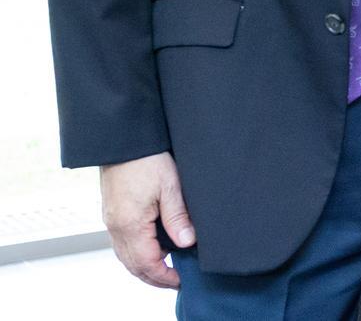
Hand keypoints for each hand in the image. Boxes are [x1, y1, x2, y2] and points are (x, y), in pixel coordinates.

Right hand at [101, 151, 195, 288]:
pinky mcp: (112, 212)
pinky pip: (122, 243)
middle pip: (133, 265)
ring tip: (165, 269)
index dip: (163, 276)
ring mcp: (111, 220)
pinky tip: (151, 248)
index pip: (146, 263)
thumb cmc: (147, 158)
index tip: (180, 281)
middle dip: (153, 277)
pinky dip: (136, 252)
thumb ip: (177, 216)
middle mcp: (116, 227)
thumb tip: (186, 242)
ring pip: (125, 256)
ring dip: (144, 266)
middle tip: (174, 281)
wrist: (123, 140)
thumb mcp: (170, 186)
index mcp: (130, 224)